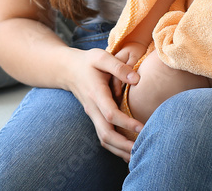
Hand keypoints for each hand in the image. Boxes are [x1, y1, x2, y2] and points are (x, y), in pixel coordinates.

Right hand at [63, 47, 142, 161]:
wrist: (68, 70)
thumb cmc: (88, 62)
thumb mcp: (101, 57)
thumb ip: (118, 67)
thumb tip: (137, 79)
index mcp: (96, 93)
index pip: (110, 114)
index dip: (125, 123)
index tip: (142, 127)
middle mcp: (93, 109)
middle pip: (106, 134)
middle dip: (123, 145)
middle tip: (142, 149)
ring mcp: (92, 116)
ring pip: (104, 139)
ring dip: (120, 150)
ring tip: (138, 155)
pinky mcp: (95, 118)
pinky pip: (104, 137)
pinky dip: (115, 147)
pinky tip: (128, 151)